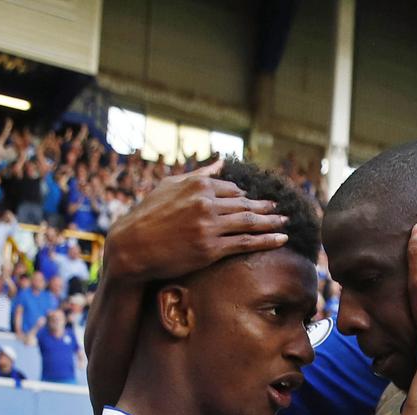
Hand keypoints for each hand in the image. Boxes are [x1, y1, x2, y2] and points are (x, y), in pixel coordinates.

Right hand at [104, 160, 288, 281]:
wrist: (131, 247)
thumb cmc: (147, 215)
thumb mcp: (169, 186)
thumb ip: (198, 174)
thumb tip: (221, 162)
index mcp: (197, 185)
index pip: (232, 189)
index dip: (246, 196)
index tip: (258, 200)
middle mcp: (205, 202)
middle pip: (245, 204)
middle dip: (266, 207)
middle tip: (281, 209)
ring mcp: (209, 225)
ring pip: (249, 222)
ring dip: (272, 222)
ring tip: (285, 222)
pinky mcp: (211, 248)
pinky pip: (246, 243)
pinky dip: (267, 240)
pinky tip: (281, 239)